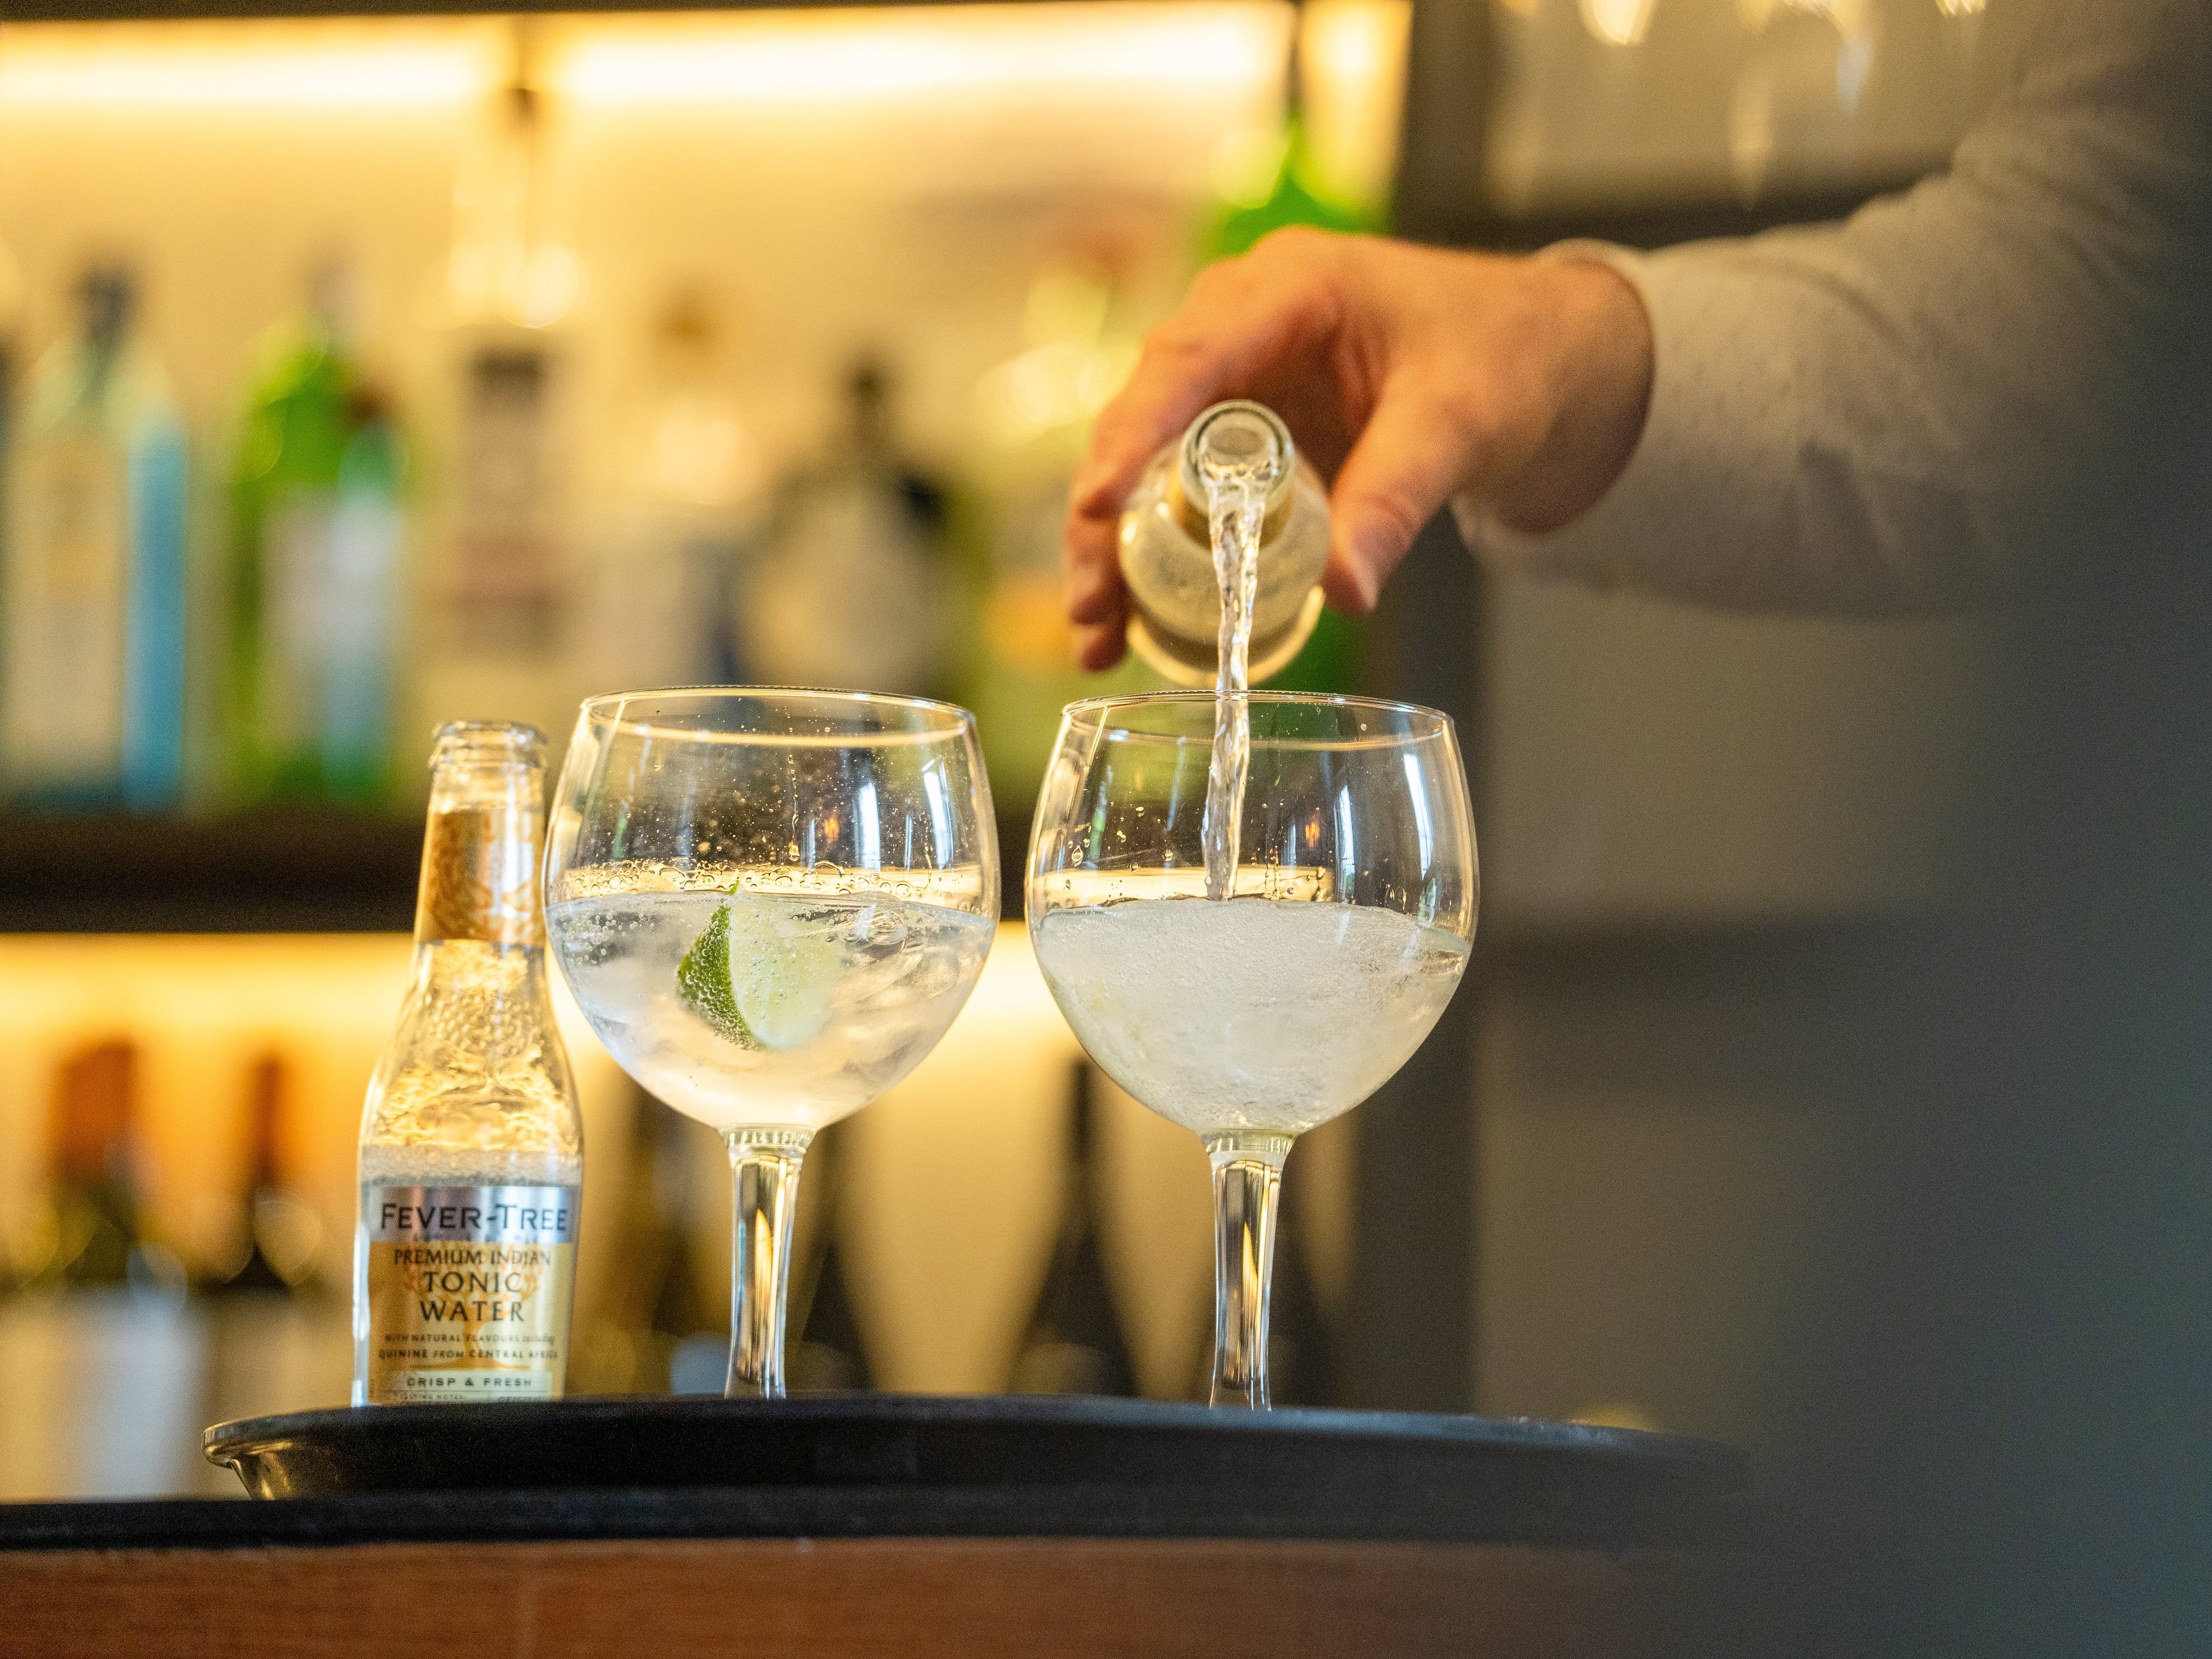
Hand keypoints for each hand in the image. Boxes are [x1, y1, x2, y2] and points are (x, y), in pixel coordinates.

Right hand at [1063, 229, 1653, 669]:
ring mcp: (1239, 381)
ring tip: (1099, 635)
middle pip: (1145, 418)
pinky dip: (1157, 556)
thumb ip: (1396, 497)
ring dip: (1117, 549)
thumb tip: (1346, 591)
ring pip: (1149, 463)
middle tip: (1092, 603)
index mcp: (1290, 288)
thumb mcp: (1458, 425)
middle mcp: (1243, 325)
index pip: (1187, 358)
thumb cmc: (1507, 357)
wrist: (1547, 360)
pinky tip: (1135, 624)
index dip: (1133, 433)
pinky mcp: (1247, 433)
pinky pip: (1183, 493)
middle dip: (1106, 517)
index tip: (1097, 503)